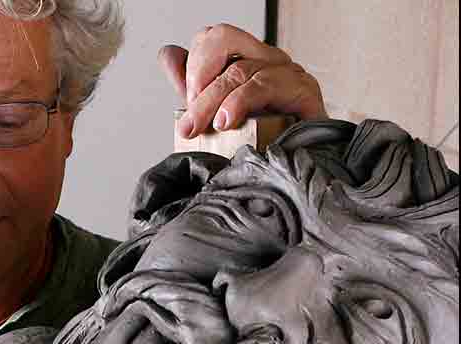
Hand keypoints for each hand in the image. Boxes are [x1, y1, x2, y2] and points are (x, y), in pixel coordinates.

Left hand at [158, 23, 326, 137]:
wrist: (289, 177)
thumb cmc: (260, 146)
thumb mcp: (216, 114)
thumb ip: (192, 87)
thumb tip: (168, 54)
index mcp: (249, 61)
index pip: (217, 37)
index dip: (196, 62)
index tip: (187, 100)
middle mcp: (270, 62)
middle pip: (226, 46)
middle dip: (198, 86)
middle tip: (189, 124)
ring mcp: (289, 73)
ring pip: (242, 70)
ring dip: (214, 101)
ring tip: (204, 127)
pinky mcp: (304, 91)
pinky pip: (267, 85)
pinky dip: (241, 102)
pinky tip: (228, 121)